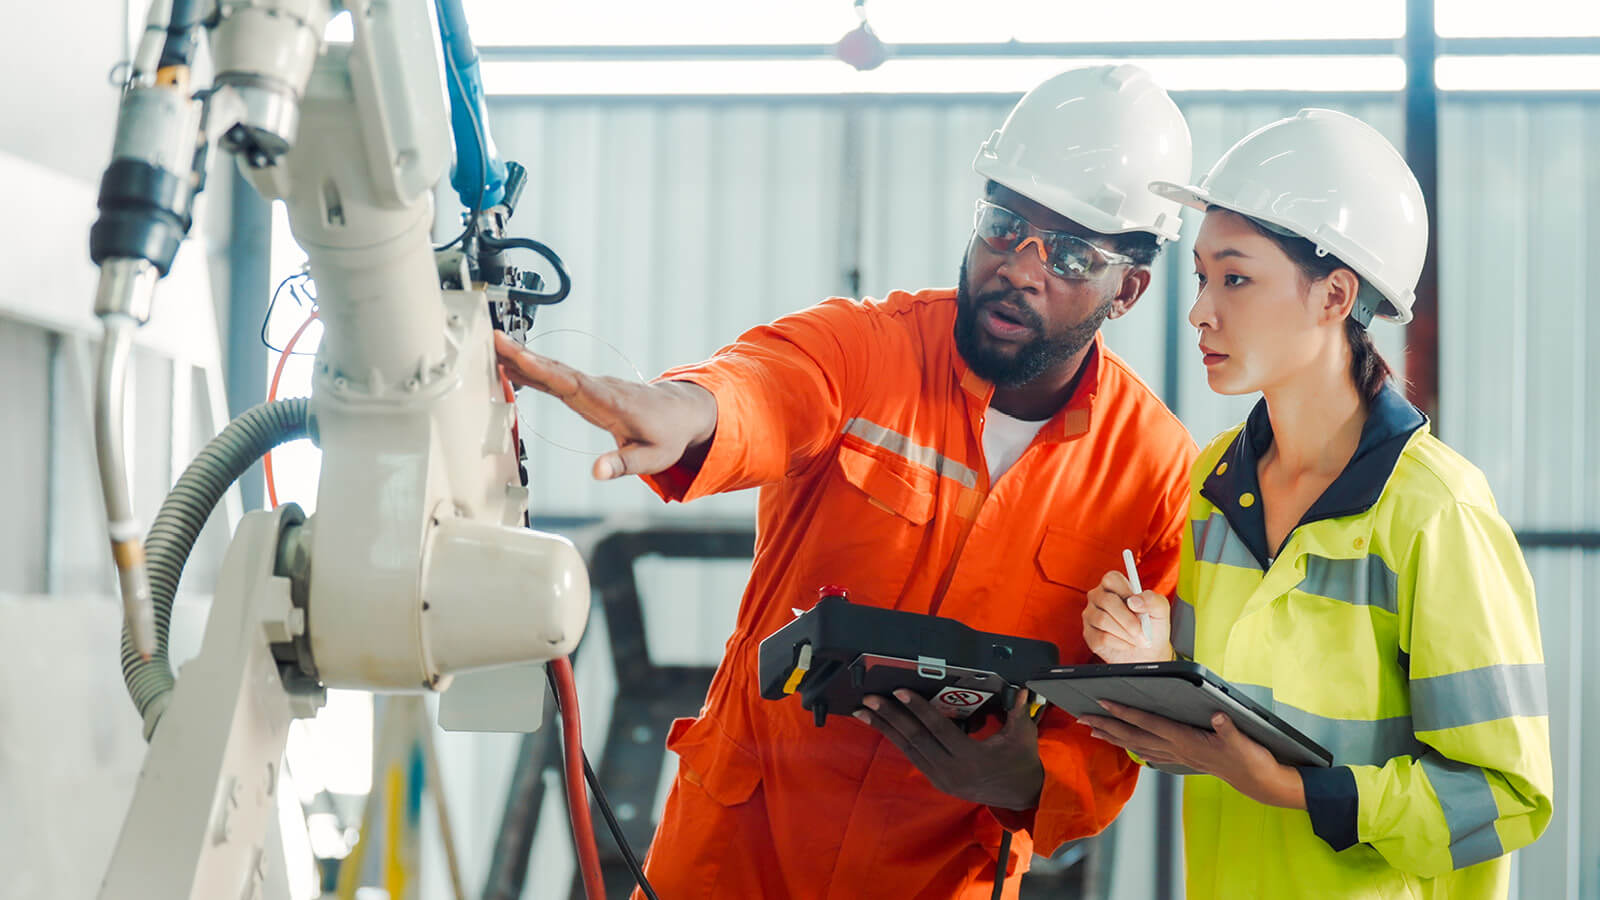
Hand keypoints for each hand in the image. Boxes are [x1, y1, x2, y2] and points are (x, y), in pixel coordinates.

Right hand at [494, 331, 717, 479]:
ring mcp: (591, 386)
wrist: (681, 413)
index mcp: (610, 402)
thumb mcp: (652, 458)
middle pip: (555, 370)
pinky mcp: (586, 389)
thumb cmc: (668, 436)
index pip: (572, 384)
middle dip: (524, 356)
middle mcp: (597, 388)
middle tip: (493, 339)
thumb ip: (623, 465)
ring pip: (553, 370)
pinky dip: (533, 371)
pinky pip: (555, 377)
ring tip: (490, 346)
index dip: (544, 371)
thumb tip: (597, 472)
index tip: (519, 358)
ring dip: (523, 359)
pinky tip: (511, 367)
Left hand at [854, 688, 1043, 810]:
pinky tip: (883, 726)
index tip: (899, 691)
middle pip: (915, 739)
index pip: (938, 729)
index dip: (918, 709)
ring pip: (908, 749)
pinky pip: (913, 757)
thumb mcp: (1023, 736)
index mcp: (971, 757)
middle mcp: (951, 771)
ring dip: (885, 729)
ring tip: (863, 712)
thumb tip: (1021, 688)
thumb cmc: (1022, 761)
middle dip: (890, 717)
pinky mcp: (937, 781)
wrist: (1021, 796)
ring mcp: (941, 778)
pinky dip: (897, 740)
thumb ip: (1019, 711)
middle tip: (868, 699)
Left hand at [1078, 701, 1304, 809]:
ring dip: (1113, 737)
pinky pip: (1150, 753)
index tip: (1104, 702)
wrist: (1259, 782)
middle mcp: (1176, 749)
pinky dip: (1133, 747)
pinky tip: (1126, 746)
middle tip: (1081, 717)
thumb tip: (1217, 715)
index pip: (1148, 723)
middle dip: (1106, 726)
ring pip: (1137, 745)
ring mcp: (1178, 756)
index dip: (1125, 712)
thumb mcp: (1243, 741)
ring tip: (1092, 729)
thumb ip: (1228, 728)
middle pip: (1133, 736)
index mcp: (1186, 740)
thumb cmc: (1251, 760)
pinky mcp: (1183, 759)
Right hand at [1083, 570, 1173, 663]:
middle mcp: (1099, 597)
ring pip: (1103, 620)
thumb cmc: (1152, 628)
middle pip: (1107, 601)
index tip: (1137, 605)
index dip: (1124, 591)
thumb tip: (1135, 600)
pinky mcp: (1089, 634)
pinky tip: (1127, 644)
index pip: (1111, 579)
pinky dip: (1119, 643)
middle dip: (1128, 619)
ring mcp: (1091, 615)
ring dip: (1125, 633)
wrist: (1148, 652)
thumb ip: (1153, 600)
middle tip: (1142, 631)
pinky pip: (1101, 637)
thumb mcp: (1161, 611)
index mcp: (1115, 586)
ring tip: (1137, 640)